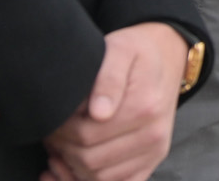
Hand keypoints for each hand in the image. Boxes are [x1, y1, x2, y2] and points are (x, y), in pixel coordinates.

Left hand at [41, 22, 187, 180]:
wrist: (166, 58)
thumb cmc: (136, 53)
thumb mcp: (120, 50)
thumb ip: (108, 77)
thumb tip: (99, 113)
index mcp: (145, 106)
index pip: (86, 135)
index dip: (61, 132)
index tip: (52, 120)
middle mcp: (153, 134)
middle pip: (90, 160)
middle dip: (63, 150)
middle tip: (53, 134)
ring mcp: (154, 151)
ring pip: (99, 178)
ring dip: (72, 169)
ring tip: (61, 149)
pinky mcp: (151, 162)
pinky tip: (71, 170)